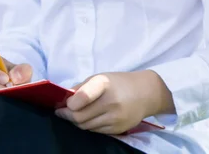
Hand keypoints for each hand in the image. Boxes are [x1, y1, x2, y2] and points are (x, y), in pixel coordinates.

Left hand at [55, 70, 174, 134]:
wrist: (146, 93)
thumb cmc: (119, 83)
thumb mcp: (100, 77)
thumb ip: (82, 88)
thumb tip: (64, 100)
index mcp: (104, 84)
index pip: (83, 97)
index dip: (70, 103)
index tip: (65, 103)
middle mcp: (111, 102)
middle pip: (79, 116)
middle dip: (67, 115)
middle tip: (62, 112)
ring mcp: (115, 118)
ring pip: (85, 126)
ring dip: (76, 121)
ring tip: (74, 114)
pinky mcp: (118, 129)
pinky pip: (95, 131)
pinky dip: (89, 125)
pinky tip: (89, 118)